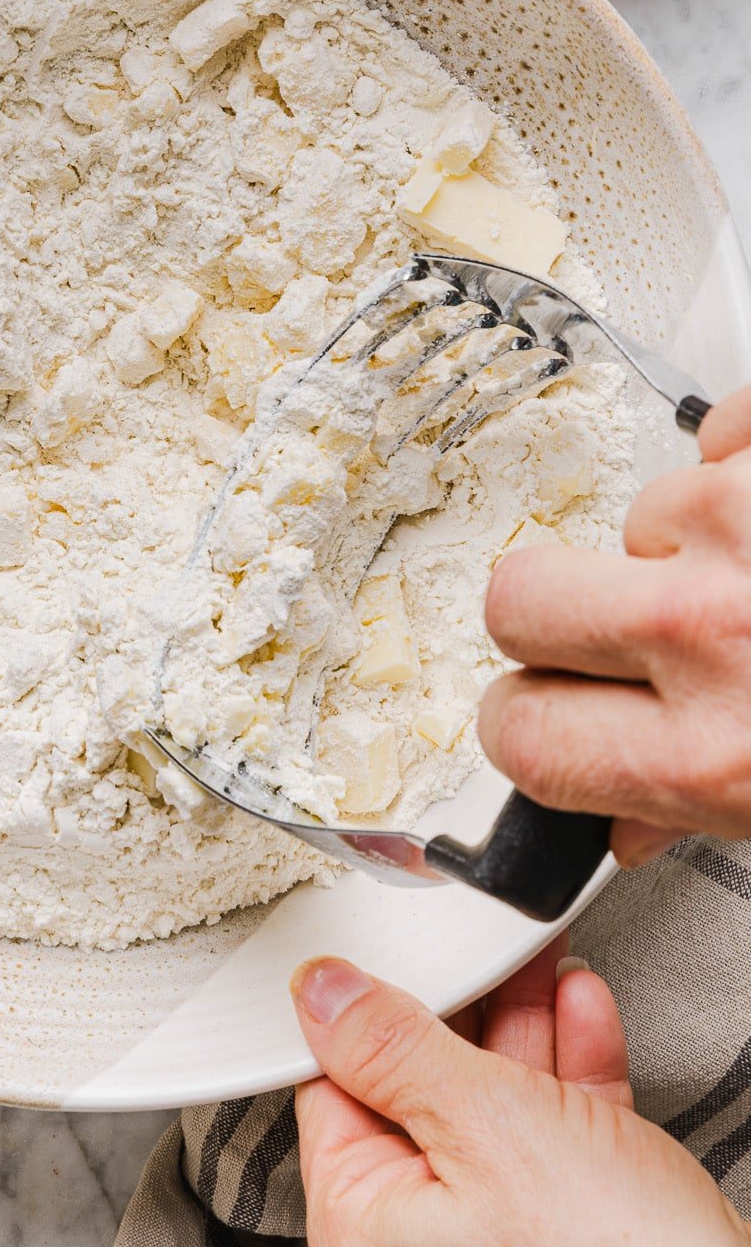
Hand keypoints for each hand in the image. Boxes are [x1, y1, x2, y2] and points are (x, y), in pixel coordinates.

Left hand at [292, 943, 750, 1246]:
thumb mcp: (485, 1117)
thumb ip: (390, 1044)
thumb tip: (322, 995)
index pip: (334, 1098)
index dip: (367, 1018)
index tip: (403, 963)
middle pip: (416, 1107)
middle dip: (463, 1018)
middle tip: (485, 955)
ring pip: (488, 1127)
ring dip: (520, 1038)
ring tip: (540, 967)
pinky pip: (541, 1161)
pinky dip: (562, 1089)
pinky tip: (580, 1019)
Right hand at [480, 383, 750, 866]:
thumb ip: (697, 808)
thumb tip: (623, 818)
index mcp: (715, 752)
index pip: (520, 732)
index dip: (527, 719)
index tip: (545, 708)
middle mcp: (713, 632)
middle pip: (518, 598)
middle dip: (562, 615)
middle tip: (631, 629)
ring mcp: (744, 520)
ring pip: (635, 514)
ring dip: (691, 540)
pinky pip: (715, 428)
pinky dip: (747, 461)